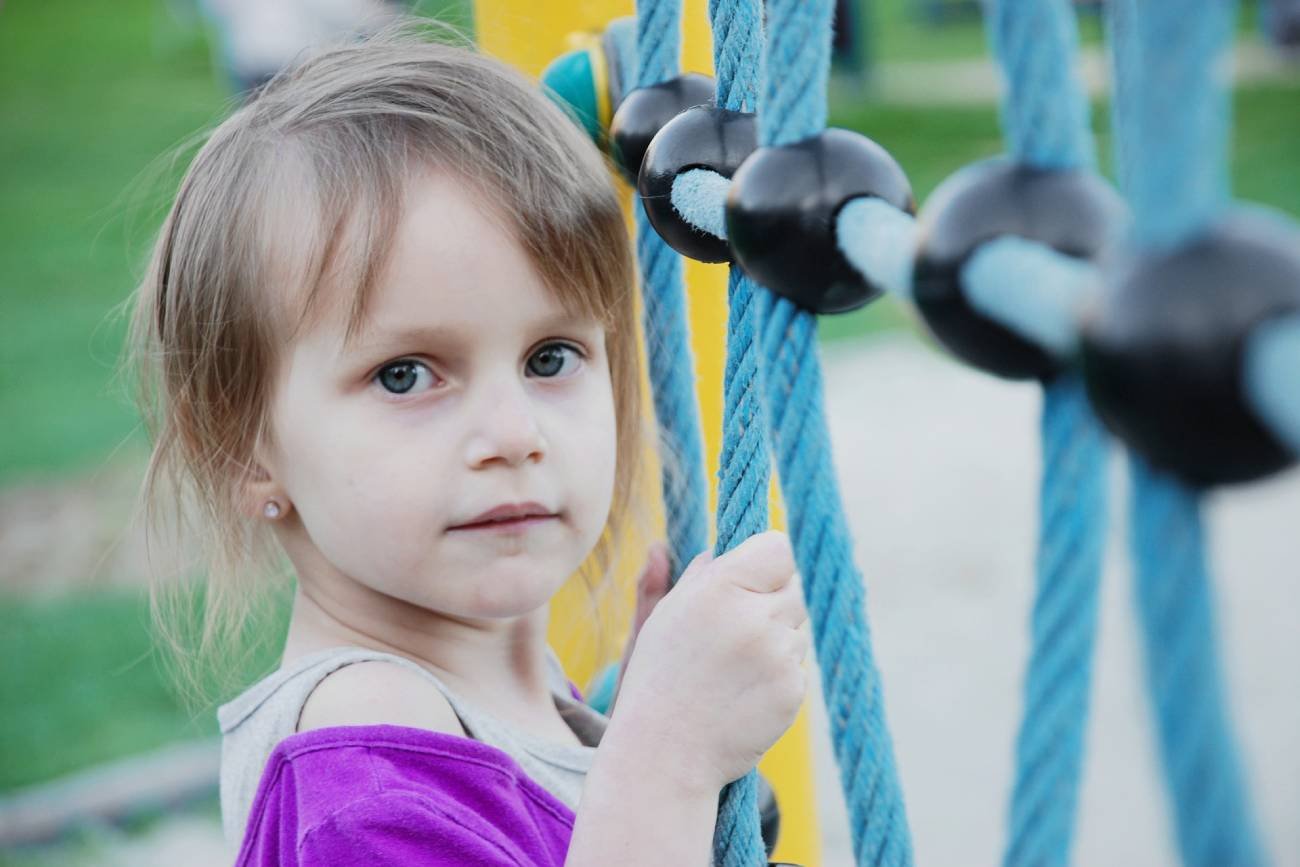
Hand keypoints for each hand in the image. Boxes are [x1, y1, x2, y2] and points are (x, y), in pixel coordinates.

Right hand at [607, 530, 809, 794]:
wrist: (665, 752)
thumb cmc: (659, 678)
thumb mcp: (664, 615)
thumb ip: (695, 573)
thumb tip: (718, 549)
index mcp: (719, 588)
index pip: (778, 548)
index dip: (767, 560)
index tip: (754, 575)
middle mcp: (754, 617)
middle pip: (795, 586)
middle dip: (773, 600)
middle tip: (738, 627)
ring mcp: (778, 655)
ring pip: (798, 628)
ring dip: (777, 638)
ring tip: (734, 666)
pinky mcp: (793, 690)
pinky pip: (798, 666)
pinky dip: (778, 673)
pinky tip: (744, 691)